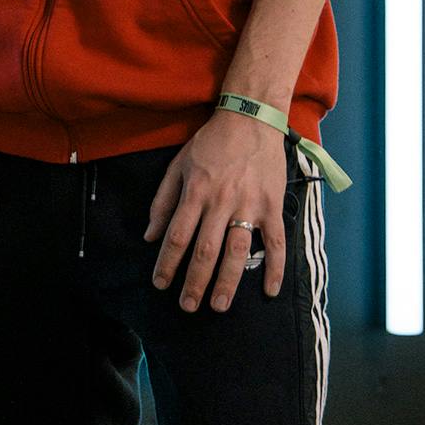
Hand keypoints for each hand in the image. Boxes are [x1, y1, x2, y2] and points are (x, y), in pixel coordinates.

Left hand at [144, 110, 286, 310]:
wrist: (250, 118)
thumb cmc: (210, 142)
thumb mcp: (178, 165)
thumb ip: (163, 200)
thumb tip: (149, 235)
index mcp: (195, 192)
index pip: (177, 235)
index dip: (166, 263)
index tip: (160, 284)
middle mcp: (220, 202)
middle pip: (205, 250)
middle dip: (194, 281)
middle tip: (187, 306)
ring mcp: (249, 205)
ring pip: (237, 251)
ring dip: (227, 281)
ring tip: (218, 305)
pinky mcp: (272, 206)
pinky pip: (275, 242)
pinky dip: (275, 268)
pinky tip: (270, 291)